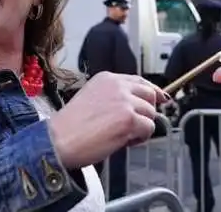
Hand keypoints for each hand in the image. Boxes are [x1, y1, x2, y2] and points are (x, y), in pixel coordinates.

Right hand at [47, 72, 167, 168]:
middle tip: (134, 126)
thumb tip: (137, 105)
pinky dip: (140, 138)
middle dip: (146, 111)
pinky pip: (149, 129)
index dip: (152, 91)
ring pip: (151, 114)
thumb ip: (114, 97)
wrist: (59, 140)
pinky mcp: (130, 119)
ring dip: (141, 127)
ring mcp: (125, 102)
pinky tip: (124, 141)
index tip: (161, 99)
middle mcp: (118, 86)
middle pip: (150, 95)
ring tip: (122, 136)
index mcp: (107, 78)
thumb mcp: (92, 98)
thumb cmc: (71, 127)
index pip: (139, 81)